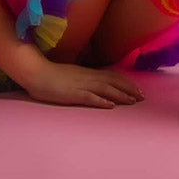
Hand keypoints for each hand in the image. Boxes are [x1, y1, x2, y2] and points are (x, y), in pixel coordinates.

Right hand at [21, 60, 145, 108]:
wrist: (36, 72)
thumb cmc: (51, 74)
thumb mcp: (72, 74)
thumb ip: (84, 78)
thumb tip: (96, 84)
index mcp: (87, 73)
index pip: (112, 76)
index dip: (126, 83)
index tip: (137, 90)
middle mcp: (87, 77)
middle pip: (113, 82)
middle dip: (129, 89)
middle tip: (142, 98)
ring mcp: (80, 85)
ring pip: (105, 89)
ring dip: (120, 95)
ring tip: (132, 102)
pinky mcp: (72, 94)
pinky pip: (89, 97)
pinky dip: (101, 101)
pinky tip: (110, 106)